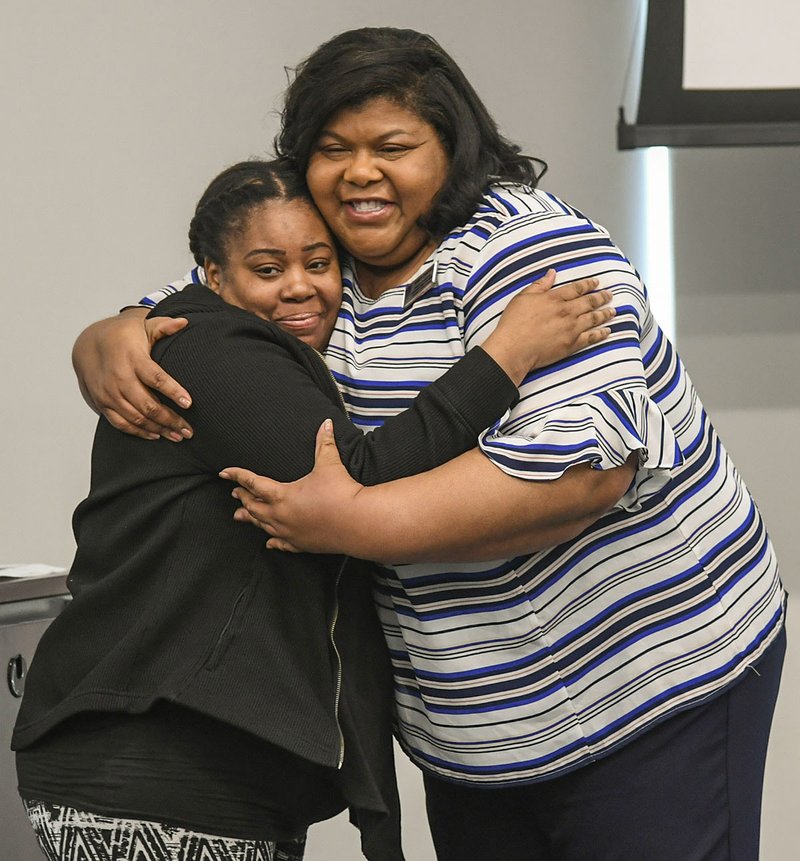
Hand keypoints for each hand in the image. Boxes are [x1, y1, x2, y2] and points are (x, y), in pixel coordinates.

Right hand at [72, 309, 193, 440]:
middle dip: (170, 419)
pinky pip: (121, 423)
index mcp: (133, 358)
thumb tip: (184, 323)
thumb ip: (164, 326)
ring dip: (158, 429)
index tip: (189, 403)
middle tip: (189, 430)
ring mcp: (109, 393)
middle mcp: (119, 378)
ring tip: (178, 435)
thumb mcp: (143, 326)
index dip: (172, 391)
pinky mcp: (103, 403)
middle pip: (147, 404)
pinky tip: (156, 435)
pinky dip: (139, 432)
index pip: (155, 378)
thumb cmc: (123, 336)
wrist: (88, 344)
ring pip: (136, 418)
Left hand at [220, 419, 362, 553]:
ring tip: (239, 516)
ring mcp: (289, 532)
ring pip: (262, 525)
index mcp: (282, 495)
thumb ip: (324, 443)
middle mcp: (280, 516)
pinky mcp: (301, 544)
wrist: (357, 522)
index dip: (237, 475)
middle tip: (235, 492)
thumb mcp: (329, 464)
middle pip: (253, 506)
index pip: (253, 483)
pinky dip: (272, 541)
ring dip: (250, 518)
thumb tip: (326, 423)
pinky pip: (281, 543)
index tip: (224, 473)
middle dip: (243, 497)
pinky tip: (268, 542)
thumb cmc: (341, 493)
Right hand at [480, 269, 614, 384]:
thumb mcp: (523, 298)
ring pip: (593, 319)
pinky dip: (600, 334)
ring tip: (613, 311)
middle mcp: (567, 311)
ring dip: (605, 314)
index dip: (588, 284)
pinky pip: (591, 338)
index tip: (596, 282)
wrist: (514, 348)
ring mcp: (571, 329)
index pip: (576, 288)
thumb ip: (540, 285)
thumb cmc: (514, 323)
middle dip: (601, 297)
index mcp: (555, 298)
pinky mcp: (572, 345)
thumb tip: (552, 273)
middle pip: (589, 302)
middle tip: (609, 295)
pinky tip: (607, 331)